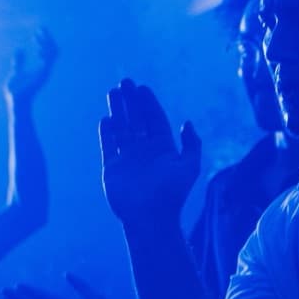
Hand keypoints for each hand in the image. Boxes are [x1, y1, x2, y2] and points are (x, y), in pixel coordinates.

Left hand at [6, 27, 58, 100]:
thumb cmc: (15, 90)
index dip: (44, 40)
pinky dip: (45, 53)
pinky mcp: (43, 75)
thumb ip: (19, 61)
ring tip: (38, 36)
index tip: (37, 31)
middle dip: (48, 38)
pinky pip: (48, 61)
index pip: (47, 51)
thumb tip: (19, 49)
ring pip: (53, 53)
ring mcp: (45, 72)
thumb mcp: (16, 71)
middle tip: (41, 28)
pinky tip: (38, 48)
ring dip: (46, 43)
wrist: (15, 100)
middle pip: (53, 50)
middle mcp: (45, 69)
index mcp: (40, 68)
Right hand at [100, 79, 200, 227]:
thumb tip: (187, 123)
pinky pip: (108, 145)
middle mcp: (144, 150)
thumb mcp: (190, 165)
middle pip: (136, 119)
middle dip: (131, 101)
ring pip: (121, 128)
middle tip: (125, 82)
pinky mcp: (112, 166)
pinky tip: (106, 118)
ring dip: (118, 110)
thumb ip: (192, 144)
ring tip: (113, 92)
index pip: (154, 119)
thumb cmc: (173, 192)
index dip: (149, 103)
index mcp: (163, 148)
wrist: (150, 216)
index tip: (142, 88)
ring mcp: (127, 157)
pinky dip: (107, 132)